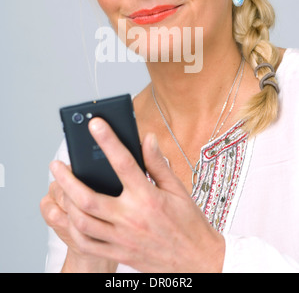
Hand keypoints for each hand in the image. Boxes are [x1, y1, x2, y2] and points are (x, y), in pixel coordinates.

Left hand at [48, 118, 224, 272]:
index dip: (108, 140)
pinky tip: (71, 215)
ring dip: (66, 202)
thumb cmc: (189, 224)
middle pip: (88, 197)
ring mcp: (122, 239)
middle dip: (67, 179)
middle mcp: (131, 218)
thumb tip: (147, 138)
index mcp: (148, 197)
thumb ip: (157, 163)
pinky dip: (74, 229)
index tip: (95, 124)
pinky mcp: (119, 254)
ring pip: (83, 221)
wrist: (198, 261)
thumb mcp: (177, 189)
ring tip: (61, 187)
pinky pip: (87, 244)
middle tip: (57, 164)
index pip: (123, 162)